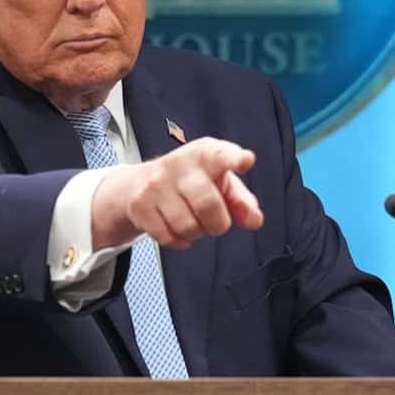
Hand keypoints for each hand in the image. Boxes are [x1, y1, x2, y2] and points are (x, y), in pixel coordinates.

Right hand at [91, 137, 263, 249]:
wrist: (140, 183)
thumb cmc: (192, 182)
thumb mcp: (221, 184)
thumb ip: (242, 202)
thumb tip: (254, 220)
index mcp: (206, 154)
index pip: (222, 155)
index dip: (235, 159)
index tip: (246, 160)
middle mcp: (180, 164)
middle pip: (207, 204)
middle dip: (217, 224)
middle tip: (216, 222)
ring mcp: (156, 183)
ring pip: (186, 226)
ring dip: (195, 233)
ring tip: (191, 220)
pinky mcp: (140, 204)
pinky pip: (167, 237)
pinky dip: (177, 240)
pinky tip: (174, 227)